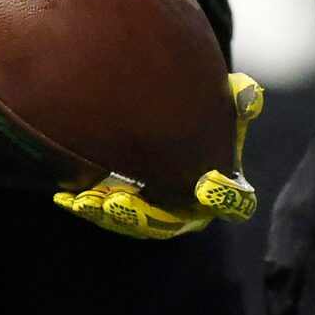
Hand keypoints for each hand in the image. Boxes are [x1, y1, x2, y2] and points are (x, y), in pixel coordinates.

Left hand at [54, 72, 262, 239]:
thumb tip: (250, 92)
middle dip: (144, 215)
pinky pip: (102, 213)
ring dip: (108, 213)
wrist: (157, 121)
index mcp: (216, 186)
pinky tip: (64, 197)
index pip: (234, 200)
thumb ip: (236, 101)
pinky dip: (83, 205)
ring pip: (132, 222)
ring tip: (87, 200)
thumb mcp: (217, 106)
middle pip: (169, 222)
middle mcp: (185, 206)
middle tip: (119, 201)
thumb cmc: (193, 118)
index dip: (226, 197)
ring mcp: (151, 211)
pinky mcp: (119, 207)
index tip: (208, 185)